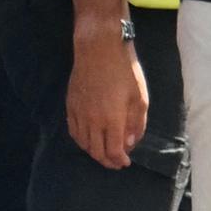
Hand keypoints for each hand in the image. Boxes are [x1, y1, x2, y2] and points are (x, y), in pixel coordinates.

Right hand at [67, 28, 148, 168]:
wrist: (99, 48)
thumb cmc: (124, 70)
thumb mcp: (140, 97)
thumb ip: (136, 124)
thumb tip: (130, 143)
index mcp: (111, 120)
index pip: (113, 151)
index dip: (119, 161)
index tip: (125, 162)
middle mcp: (92, 121)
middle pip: (96, 151)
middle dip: (107, 161)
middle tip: (115, 162)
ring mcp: (79, 113)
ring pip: (83, 143)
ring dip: (94, 152)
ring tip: (103, 152)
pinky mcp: (71, 105)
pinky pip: (73, 131)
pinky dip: (81, 140)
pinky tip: (88, 139)